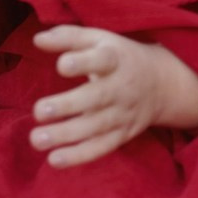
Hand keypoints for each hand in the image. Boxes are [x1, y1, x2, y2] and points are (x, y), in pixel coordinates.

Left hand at [29, 25, 197, 167]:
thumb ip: (68, 37)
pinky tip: (53, 160)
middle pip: (95, 98)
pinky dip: (78, 156)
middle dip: (67, 106)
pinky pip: (100, 148)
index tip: (61, 65)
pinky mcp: (121, 135)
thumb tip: (37, 39)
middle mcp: (120, 88)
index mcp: (115, 59)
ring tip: (36, 139)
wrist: (161, 84)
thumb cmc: (118, 56)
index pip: (102, 60)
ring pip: (94, 127)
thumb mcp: (98, 39)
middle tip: (38, 111)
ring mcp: (122, 114)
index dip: (82, 63)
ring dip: (65, 135)